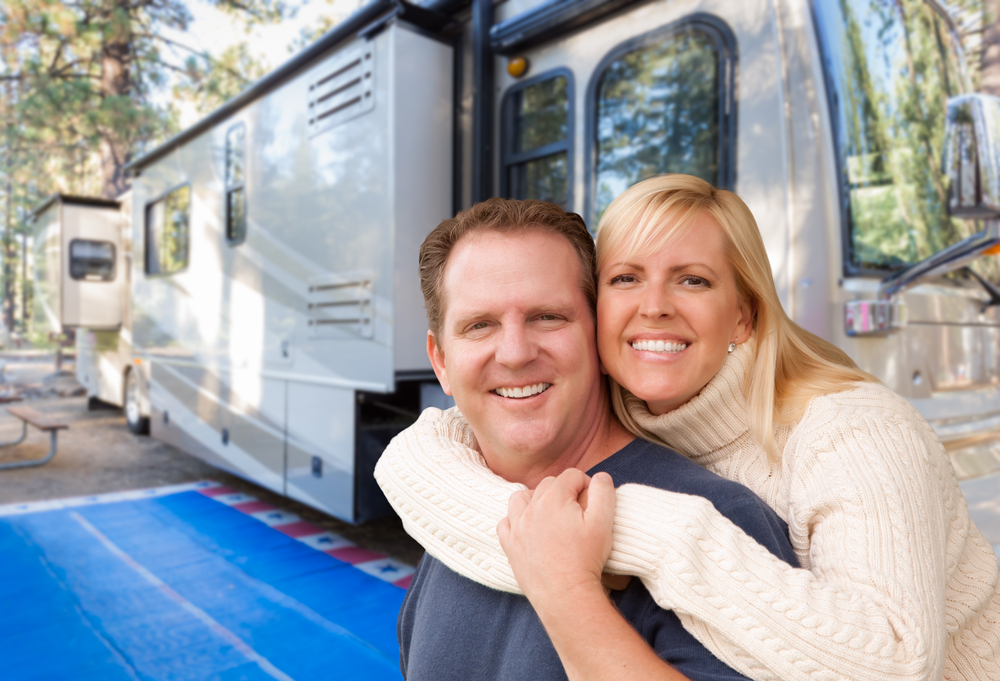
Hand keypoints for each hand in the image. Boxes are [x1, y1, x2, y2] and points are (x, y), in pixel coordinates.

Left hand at [496, 469, 616, 606]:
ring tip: (550, 512)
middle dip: (563, 491)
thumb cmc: (587, 558)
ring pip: (520, 498)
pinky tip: (527, 529)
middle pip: (547, 485)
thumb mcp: (604, 522)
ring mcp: (517, 527)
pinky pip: (505, 523)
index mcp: (554, 499)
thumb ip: (604, 493)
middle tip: (578, 510)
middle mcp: (531, 508)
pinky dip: (514, 521)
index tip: (594, 500)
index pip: (571, 475)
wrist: (565, 595)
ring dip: (535, 499)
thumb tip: (601, 477)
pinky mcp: (510, 546)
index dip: (586, 483)